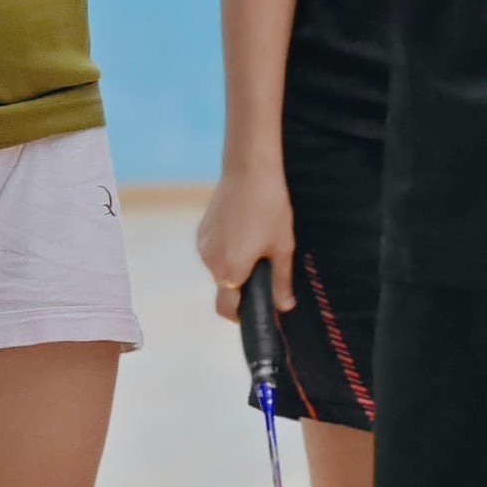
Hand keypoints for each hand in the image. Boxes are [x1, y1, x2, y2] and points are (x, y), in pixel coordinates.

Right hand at [199, 163, 296, 323]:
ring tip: (256, 241)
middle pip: (225, 287)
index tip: (255, 312)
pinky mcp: (202, 230)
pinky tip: (244, 229)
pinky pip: (214, 250)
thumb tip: (284, 308)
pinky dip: (227, 249)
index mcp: (229, 271)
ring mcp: (203, 245)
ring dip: (235, 265)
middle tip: (265, 266)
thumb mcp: (282, 247)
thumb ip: (280, 281)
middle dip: (243, 284)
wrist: (249, 170)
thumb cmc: (270, 207)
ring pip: (219, 267)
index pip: (226, 309)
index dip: (240, 316)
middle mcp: (210, 262)